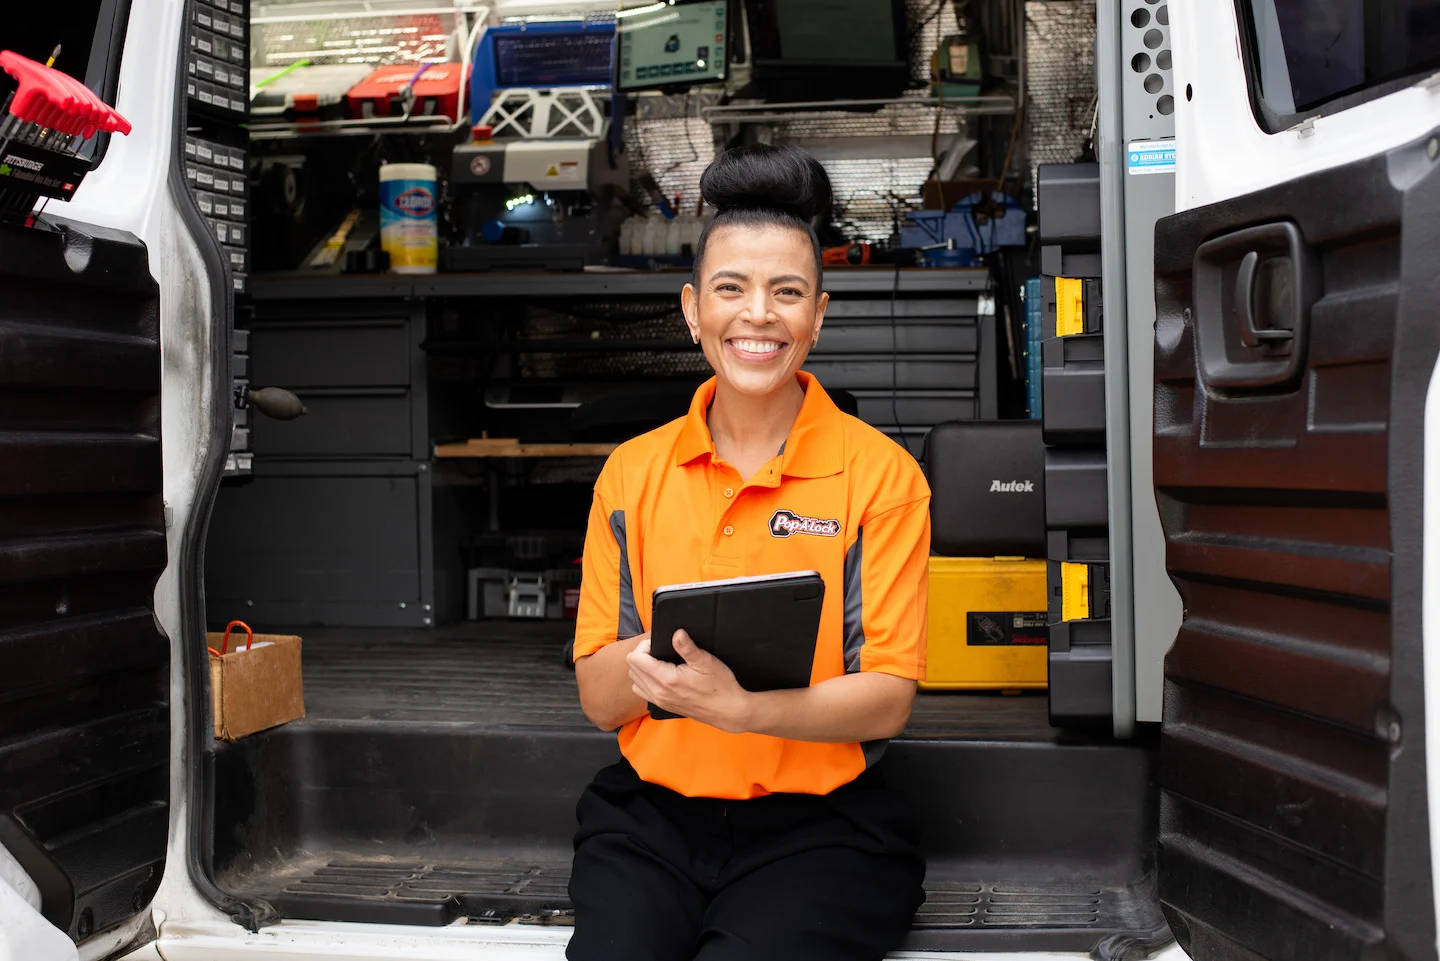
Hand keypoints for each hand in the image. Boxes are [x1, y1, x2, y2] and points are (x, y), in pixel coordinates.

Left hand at [627, 631, 752, 732]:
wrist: (728, 711)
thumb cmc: (720, 686)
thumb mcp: (706, 662)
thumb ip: (687, 647)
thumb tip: (676, 633)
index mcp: (666, 679)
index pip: (636, 658)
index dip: (645, 646)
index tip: (660, 643)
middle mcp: (658, 692)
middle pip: (632, 668)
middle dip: (642, 654)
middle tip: (661, 650)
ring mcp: (659, 701)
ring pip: (635, 680)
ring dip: (642, 668)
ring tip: (660, 662)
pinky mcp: (663, 706)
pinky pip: (642, 691)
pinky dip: (645, 680)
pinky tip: (660, 675)